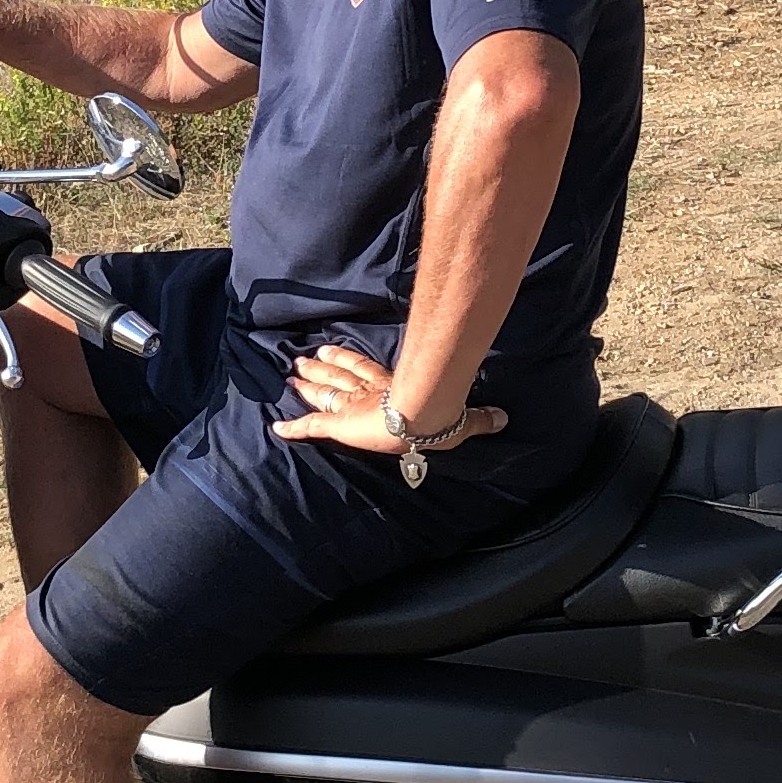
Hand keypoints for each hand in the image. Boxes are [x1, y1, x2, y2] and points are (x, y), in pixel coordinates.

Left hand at [271, 336, 505, 459]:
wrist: (423, 416)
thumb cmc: (441, 418)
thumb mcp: (463, 422)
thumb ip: (479, 420)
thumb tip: (506, 418)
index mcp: (393, 391)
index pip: (365, 373)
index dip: (348, 363)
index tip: (331, 353)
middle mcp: (369, 395)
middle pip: (339, 379)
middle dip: (321, 371)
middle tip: (301, 360)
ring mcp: (353, 408)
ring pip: (325, 393)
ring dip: (308, 386)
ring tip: (291, 373)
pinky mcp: (341, 425)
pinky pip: (311, 428)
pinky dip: (293, 429)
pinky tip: (275, 428)